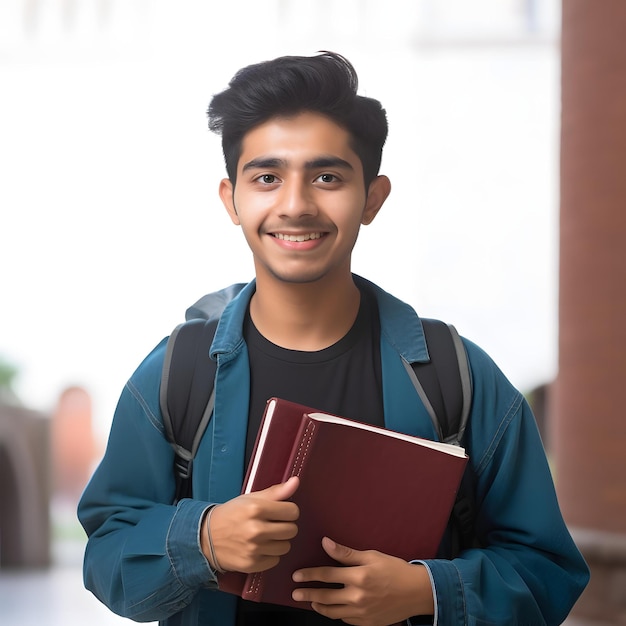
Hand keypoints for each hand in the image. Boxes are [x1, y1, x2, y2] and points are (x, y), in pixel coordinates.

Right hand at [201, 476, 299, 573]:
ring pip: (286, 546)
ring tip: (266, 536)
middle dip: (285, 526)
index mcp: (256, 509)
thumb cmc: (232, 514)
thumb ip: (276, 491)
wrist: (206, 537)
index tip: (281, 512)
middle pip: (292, 530)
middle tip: (273, 524)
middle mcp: (256, 530)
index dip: (289, 511)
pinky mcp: (252, 564)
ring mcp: (254, 549)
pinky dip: (270, 554)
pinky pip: (276, 560)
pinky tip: (260, 547)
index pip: (292, 511)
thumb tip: (296, 481)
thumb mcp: (251, 498)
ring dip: (279, 541)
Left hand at [291, 537, 433, 625]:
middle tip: (295, 593)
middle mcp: (358, 597)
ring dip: (318, 606)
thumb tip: (325, 543)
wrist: (417, 592)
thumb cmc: (395, 569)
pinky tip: (331, 609)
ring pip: (333, 612)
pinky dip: (335, 614)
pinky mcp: (367, 623)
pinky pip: (345, 620)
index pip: (326, 575)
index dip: (309, 575)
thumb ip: (346, 553)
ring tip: (310, 601)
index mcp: (358, 577)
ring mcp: (362, 613)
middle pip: (325, 597)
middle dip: (307, 594)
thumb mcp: (371, 555)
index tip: (296, 575)